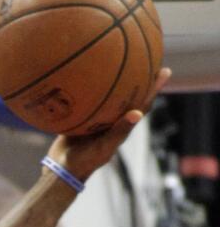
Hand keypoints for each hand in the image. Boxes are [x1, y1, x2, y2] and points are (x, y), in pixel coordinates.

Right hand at [49, 67, 171, 182]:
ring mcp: (96, 118)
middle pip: (129, 95)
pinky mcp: (81, 118)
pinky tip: (84, 75)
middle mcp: (111, 120)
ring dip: (117, 81)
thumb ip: (119, 132)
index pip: (143, 104)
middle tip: (149, 58)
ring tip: (120, 61)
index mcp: (122, 126)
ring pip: (110, 96)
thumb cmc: (85, 161)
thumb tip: (137, 113)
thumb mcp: (103, 148)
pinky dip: (89, 88)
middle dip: (140, 79)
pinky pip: (87, 100)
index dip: (154, 88)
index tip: (163, 71)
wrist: (61, 168)